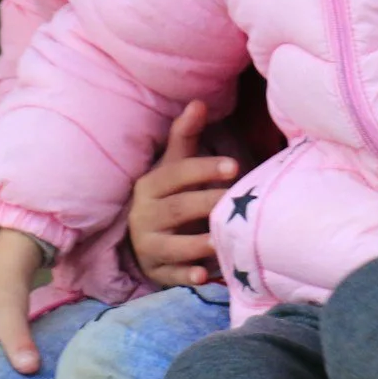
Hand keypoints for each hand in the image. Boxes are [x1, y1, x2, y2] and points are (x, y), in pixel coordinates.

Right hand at [127, 100, 236, 287]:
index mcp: (149, 186)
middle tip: (235, 202)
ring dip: (196, 244)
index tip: (234, 166)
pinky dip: (186, 276)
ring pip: (171, 245)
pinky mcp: (156, 271)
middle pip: (176, 209)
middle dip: (205, 204)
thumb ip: (185, 135)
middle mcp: (144, 216)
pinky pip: (170, 275)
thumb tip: (198, 102)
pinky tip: (203, 275)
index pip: (175, 175)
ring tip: (221, 241)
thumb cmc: (168, 194)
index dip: (203, 169)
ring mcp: (148, 245)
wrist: (142, 235)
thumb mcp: (172, 165)